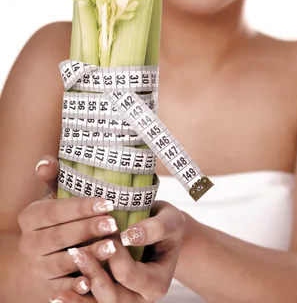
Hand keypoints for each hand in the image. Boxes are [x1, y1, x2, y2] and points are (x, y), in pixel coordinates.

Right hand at [18, 156, 119, 300]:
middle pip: (59, 237)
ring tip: (113, 247)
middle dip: (88, 230)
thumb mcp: (53, 197)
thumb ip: (53, 177)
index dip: (81, 207)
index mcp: (30, 218)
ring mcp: (37, 268)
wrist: (38, 258)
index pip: (55, 211)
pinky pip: (61, 289)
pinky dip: (76, 286)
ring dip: (88, 256)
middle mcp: (29, 244)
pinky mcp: (47, 289)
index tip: (107, 202)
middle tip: (113, 223)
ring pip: (62, 264)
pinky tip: (93, 281)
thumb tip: (45, 162)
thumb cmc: (55, 219)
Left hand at [28, 157, 184, 301]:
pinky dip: (76, 299)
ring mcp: (124, 300)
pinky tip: (57, 294)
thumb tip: (130, 236)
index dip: (116, 257)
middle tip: (76, 252)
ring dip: (80, 294)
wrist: (161, 233)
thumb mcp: (169, 221)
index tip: (105, 235)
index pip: (130, 275)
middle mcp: (140, 298)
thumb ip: (154, 228)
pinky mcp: (109, 296)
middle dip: (93, 275)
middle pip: (113, 297)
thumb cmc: (166, 224)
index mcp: (157, 283)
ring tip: (59, 286)